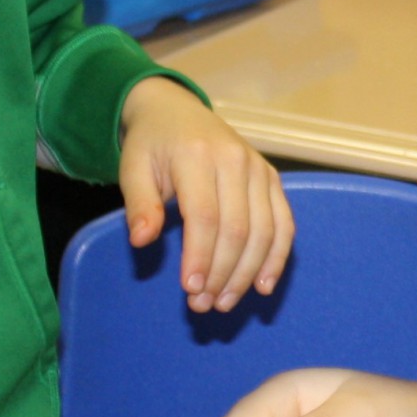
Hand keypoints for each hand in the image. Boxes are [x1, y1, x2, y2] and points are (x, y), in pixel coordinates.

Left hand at [118, 77, 292, 312]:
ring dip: (247, 273)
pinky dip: (277, 257)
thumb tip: (142, 240)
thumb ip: (139, 204)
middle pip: (237, 228)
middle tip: (203, 305)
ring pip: (265, 231)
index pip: (205, 215)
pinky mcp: (272, 179)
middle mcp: (236, 160)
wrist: (177, 111)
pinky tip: (263, 285)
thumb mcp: (133, 168)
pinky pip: (284, 223)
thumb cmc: (152, 146)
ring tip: (225, 302)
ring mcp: (259, 169)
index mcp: (197, 156)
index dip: (200, 256)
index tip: (190, 289)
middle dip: (222, 273)